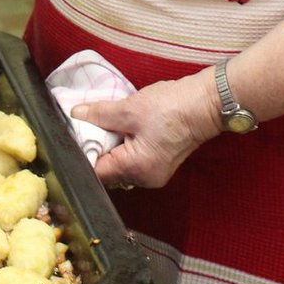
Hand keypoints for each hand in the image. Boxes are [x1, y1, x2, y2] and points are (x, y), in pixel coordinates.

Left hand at [73, 71, 220, 190]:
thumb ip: (100, 114)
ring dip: (114, 147)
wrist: (207, 103)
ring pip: (122, 166)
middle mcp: (145, 179)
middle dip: (99, 149)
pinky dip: (127, 147)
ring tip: (112, 125)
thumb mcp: (130, 108)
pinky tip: (128, 128)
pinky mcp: (162, 164)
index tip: (78, 133)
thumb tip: (76, 114)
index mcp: (136, 169)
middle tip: (94, 126)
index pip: (97, 171)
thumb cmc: (172, 107)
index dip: (84, 152)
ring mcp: (155, 174)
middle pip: (109, 172)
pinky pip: (135, 161)